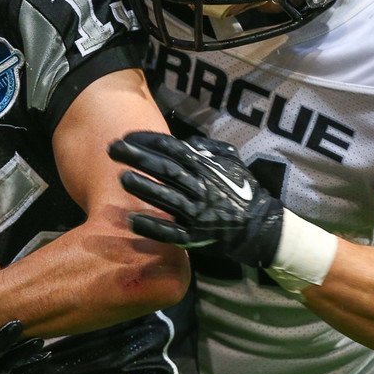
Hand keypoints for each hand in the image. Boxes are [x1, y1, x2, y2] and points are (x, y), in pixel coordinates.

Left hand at [109, 132, 283, 267]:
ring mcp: (198, 214)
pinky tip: (132, 220)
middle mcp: (201, 188)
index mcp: (206, 168)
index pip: (173, 149)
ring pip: (167, 198)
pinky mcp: (197, 238)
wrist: (261, 227)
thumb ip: (208, 148)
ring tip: (122, 177)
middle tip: (112, 149)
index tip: (127, 136)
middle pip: (165, 169)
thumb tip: (185, 142)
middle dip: (138, 157)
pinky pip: (172, 233)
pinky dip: (153, 227)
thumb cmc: (242, 191)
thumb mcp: (232, 162)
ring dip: (144, 188)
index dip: (149, 141)